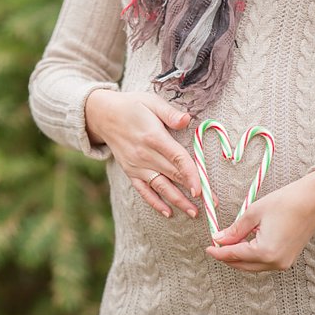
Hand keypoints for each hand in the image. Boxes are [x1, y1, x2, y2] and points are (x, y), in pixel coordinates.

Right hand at [85, 89, 200, 217]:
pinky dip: (155, 203)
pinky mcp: (130, 172)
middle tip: (211, 203)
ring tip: (194, 213)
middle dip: (193, 191)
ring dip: (178, 201)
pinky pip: (144, 191)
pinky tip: (168, 212)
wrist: (103, 115)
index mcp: (153, 137)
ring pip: (161, 187)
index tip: (201, 188)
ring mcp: (137, 166)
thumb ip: (170, 113)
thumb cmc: (132, 106)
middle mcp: (145, 155)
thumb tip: (187, 120)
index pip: (177, 159)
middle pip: (173, 175)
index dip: (191, 174)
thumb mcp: (151, 102)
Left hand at [207, 170, 314, 270]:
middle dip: (227, 257)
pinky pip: (264, 263)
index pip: (234, 255)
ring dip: (239, 258)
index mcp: (266, 252)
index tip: (207, 248)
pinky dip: (251, 256)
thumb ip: (235, 230)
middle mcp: (275, 262)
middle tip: (215, 246)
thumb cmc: (286, 202)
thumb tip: (219, 239)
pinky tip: (244, 245)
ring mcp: (283, 263)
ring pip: (253, 266)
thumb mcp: (254, 213)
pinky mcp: (288, 259)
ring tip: (227, 244)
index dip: (218, 252)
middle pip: (243, 265)